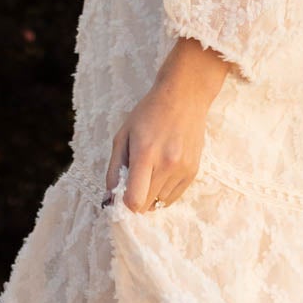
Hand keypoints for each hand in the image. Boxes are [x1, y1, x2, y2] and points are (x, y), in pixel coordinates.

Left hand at [103, 37, 231, 211]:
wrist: (184, 97)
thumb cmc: (148, 113)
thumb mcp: (123, 136)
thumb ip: (114, 170)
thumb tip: (110, 199)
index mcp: (145, 154)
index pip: (134, 200)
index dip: (123, 204)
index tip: (119, 195)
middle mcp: (167, 165)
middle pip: (145, 204)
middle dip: (134, 199)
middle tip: (132, 180)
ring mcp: (183, 170)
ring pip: (159, 203)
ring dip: (149, 195)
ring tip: (149, 171)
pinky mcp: (193, 172)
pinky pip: (173, 198)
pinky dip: (162, 193)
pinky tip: (160, 174)